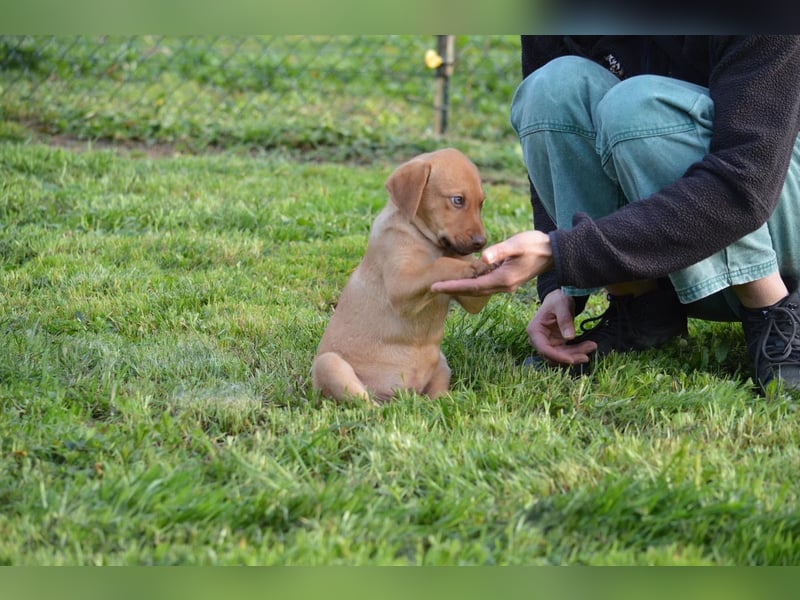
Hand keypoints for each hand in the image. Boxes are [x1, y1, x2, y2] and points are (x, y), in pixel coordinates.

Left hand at [431, 230, 553, 295]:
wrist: (553, 252)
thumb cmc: (535, 245)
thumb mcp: (517, 244)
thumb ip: (500, 251)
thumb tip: (482, 258)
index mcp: (502, 279)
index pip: (472, 286)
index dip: (453, 287)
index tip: (436, 287)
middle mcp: (503, 285)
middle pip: (472, 291)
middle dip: (452, 290)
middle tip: (433, 288)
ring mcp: (505, 284)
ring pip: (478, 289)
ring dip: (461, 288)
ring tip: (443, 285)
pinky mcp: (506, 279)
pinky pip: (485, 284)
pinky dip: (472, 284)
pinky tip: (463, 278)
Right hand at [527, 289, 596, 364]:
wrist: (560, 299)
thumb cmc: (558, 300)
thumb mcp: (562, 305)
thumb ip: (565, 320)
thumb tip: (570, 338)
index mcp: (534, 330)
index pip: (543, 349)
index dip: (557, 357)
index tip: (572, 359)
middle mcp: (538, 340)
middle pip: (553, 356)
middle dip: (570, 357)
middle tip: (587, 353)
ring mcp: (547, 343)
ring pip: (561, 357)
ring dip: (576, 355)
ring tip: (592, 346)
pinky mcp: (556, 345)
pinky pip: (566, 353)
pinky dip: (577, 351)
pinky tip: (589, 345)